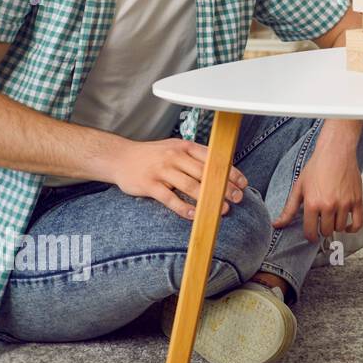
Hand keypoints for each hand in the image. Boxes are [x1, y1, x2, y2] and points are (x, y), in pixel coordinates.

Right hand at [109, 139, 247, 220]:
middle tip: (237, 198)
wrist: (119, 157)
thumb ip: (195, 157)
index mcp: (184, 147)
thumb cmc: (152, 155)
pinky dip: (183, 208)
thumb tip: (222, 169)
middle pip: (205, 173)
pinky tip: (195, 215)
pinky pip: (169, 199)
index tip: (243, 183)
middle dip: (224, 186)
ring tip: (222, 209)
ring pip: (190, 186)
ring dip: (208, 199)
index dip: (230, 171)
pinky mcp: (148, 185)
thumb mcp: (174, 148)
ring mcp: (161, 170)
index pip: (213, 159)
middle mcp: (174, 156)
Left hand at [274, 140, 362, 243]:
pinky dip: (353, 229)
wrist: (336, 152)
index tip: (312, 235)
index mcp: (312, 203)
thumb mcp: (299, 187)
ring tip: (332, 219)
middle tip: (322, 223)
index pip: (311, 231)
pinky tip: (347, 226)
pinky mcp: (357, 200)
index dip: (310, 236)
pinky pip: (358, 223)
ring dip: (335, 226)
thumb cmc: (317, 167)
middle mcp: (329, 206)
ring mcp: (344, 204)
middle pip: (326, 231)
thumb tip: (276, 224)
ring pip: (340, 228)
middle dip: (322, 230)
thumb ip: (288, 209)